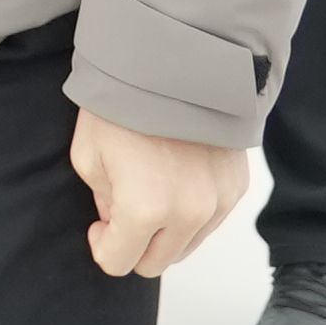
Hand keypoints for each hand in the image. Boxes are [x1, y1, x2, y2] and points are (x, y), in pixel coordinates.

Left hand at [70, 110, 238, 279]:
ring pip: (185, 245)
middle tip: (123, 205)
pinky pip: (209, 220)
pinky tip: (177, 175)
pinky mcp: (236, 186)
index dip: (103, 245)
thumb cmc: (123, 103)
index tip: (100, 223)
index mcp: (144, 210)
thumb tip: (119, 223)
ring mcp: (218, 201)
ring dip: (164, 230)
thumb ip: (104, 204)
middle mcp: (187, 213)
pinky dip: (191, 210)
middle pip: (155, 262)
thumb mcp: (88, 156)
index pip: (119, 263)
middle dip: (134, 242)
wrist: (172, 61)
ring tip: (152, 186)